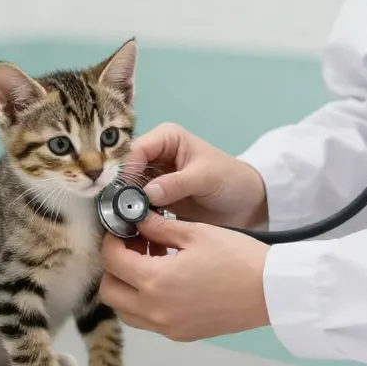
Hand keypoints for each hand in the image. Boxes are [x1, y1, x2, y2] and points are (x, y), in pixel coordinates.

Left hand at [100, 212, 270, 341]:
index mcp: (156, 281)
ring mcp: (167, 327)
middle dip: (114, 267)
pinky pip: (148, 321)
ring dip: (127, 287)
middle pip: (109, 292)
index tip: (122, 230)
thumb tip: (136, 220)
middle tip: (134, 247)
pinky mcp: (181, 335)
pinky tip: (167, 281)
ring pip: (125, 311)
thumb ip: (158, 228)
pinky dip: (145, 303)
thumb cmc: (238, 257)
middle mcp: (155, 310)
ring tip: (151, 264)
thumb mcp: (195, 233)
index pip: (112, 261)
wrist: (271, 291)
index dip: (111, 241)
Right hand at [123, 123, 267, 228]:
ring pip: (128, 188)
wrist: (246, 204)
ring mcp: (153, 177)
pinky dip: (135, 214)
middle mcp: (155, 154)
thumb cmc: (231, 181)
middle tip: (120, 211)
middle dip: (122, 189)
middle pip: (126, 169)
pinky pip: (137, 204)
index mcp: (166, 138)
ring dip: (126, 204)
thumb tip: (146, 193)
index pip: (136, 150)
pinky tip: (133, 227)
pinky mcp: (155, 198)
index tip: (125, 193)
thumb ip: (177, 184)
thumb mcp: (206, 178)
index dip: (127, 170)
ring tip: (124, 222)